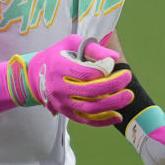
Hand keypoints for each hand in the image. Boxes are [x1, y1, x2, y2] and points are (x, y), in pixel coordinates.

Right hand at [7, 35, 132, 125]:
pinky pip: (86, 120)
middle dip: (112, 86)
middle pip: (89, 91)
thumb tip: (114, 57)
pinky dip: (103, 121)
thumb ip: (93, 48)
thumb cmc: (58, 55)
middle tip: (128, 78)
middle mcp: (58, 87)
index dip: (104, 71)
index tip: (116, 66)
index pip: (84, 73)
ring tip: (128, 97)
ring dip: (111, 104)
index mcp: (59, 67)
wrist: (36, 75)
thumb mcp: (72, 43)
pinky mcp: (66, 113)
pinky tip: (118, 116)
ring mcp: (61, 103)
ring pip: (89, 108)